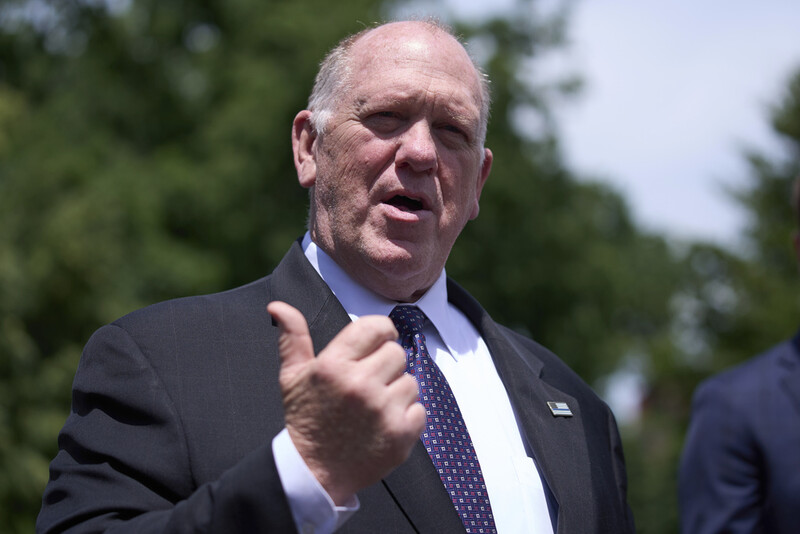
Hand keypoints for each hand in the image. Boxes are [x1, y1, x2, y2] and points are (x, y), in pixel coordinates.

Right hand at [267, 301, 425, 504]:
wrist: (313, 473)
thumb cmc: (306, 420)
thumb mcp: (292, 377)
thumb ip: (292, 337)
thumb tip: (278, 307)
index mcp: (334, 365)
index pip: (376, 327)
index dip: (382, 333)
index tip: (378, 344)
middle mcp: (359, 384)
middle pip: (397, 353)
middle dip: (386, 366)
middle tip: (369, 384)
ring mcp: (382, 410)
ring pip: (411, 381)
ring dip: (397, 393)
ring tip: (374, 408)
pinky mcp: (400, 434)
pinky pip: (420, 410)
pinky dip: (407, 418)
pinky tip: (384, 424)